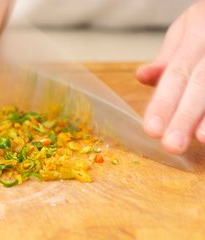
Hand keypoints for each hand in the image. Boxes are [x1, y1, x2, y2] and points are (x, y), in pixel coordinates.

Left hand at [136, 1, 204, 153]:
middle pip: (199, 83)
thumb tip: (142, 76)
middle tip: (171, 145)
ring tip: (201, 139)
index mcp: (197, 31)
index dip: (164, 102)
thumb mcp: (186, 30)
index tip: (152, 129)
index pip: (176, 73)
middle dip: (185, 116)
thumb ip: (167, 57)